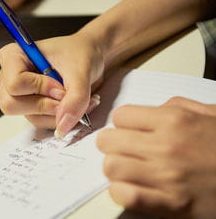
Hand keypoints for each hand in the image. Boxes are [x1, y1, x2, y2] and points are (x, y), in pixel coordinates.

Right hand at [0, 32, 104, 135]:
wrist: (92, 59)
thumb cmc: (80, 53)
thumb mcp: (81, 71)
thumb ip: (76, 98)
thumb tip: (63, 124)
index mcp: (13, 56)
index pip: (14, 83)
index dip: (39, 88)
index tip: (59, 84)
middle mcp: (10, 77)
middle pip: (12, 105)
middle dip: (44, 105)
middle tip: (65, 95)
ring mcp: (19, 95)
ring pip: (29, 116)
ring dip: (56, 112)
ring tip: (73, 97)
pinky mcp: (30, 109)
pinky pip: (40, 122)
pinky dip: (59, 117)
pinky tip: (69, 103)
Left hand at [97, 97, 215, 217]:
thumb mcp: (210, 114)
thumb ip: (176, 107)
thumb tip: (150, 111)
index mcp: (174, 121)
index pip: (120, 116)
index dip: (122, 123)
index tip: (127, 129)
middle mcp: (166, 147)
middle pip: (108, 141)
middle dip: (111, 144)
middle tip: (120, 148)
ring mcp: (166, 177)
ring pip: (111, 168)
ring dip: (114, 168)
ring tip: (126, 168)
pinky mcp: (171, 205)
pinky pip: (125, 196)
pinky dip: (121, 192)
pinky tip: (131, 188)